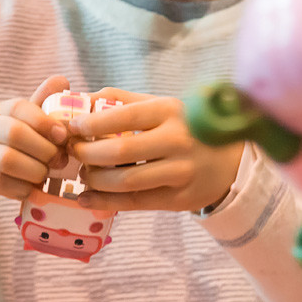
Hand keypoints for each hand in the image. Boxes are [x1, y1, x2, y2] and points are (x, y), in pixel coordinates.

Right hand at [0, 75, 69, 254]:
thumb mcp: (15, 127)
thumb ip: (38, 107)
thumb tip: (62, 79)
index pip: (19, 107)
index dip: (45, 121)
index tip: (63, 136)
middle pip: (15, 133)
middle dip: (44, 149)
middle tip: (58, 161)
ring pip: (7, 160)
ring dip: (35, 171)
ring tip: (44, 176)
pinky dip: (22, 189)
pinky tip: (30, 190)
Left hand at [69, 87, 243, 212]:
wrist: (229, 162)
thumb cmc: (187, 129)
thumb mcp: (163, 106)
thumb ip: (124, 101)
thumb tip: (84, 98)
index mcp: (171, 111)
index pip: (124, 116)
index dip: (92, 123)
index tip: (72, 128)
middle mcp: (178, 140)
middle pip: (120, 151)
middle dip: (87, 154)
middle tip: (72, 153)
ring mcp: (180, 172)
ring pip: (126, 181)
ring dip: (95, 180)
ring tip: (84, 174)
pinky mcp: (179, 199)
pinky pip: (135, 203)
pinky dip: (105, 202)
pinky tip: (87, 198)